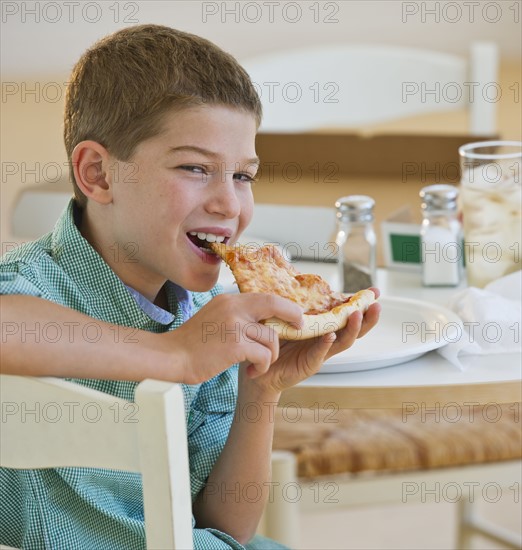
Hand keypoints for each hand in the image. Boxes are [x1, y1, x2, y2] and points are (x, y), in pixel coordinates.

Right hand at [161, 293, 302, 384]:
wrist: (171, 357)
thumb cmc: (191, 343)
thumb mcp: (214, 317)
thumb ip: (235, 314)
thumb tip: (261, 319)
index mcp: (229, 300)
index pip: (264, 296)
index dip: (283, 305)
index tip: (293, 315)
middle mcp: (233, 308)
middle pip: (275, 304)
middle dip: (293, 315)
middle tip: (300, 326)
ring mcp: (235, 325)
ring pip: (271, 337)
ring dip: (271, 354)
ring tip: (259, 363)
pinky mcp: (235, 345)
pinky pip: (264, 355)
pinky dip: (262, 365)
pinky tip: (253, 371)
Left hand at [242, 288, 380, 393]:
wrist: (263, 368)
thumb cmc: (276, 340)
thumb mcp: (289, 318)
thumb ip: (298, 305)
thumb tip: (297, 277)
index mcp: (324, 327)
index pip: (347, 314)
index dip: (361, 304)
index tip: (375, 292)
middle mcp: (327, 339)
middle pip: (354, 330)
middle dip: (367, 317)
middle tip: (376, 305)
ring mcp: (321, 353)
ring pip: (343, 342)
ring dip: (352, 329)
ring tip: (357, 316)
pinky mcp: (309, 364)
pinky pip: (320, 354)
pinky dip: (326, 345)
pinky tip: (331, 336)